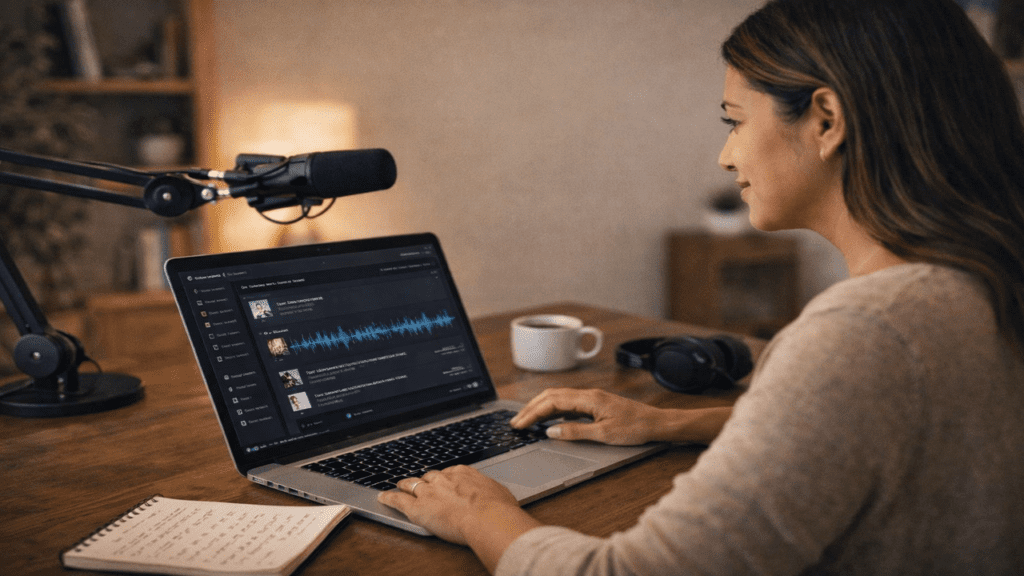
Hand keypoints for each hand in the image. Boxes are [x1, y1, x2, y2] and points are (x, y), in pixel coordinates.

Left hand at [378, 467, 540, 570]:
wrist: (487, 517)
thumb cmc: (498, 508)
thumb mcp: (500, 493)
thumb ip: (491, 493)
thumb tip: (496, 496)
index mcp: (463, 473)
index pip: (449, 473)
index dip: (444, 479)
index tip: (444, 482)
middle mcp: (444, 478)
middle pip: (429, 476)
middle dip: (424, 480)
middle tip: (420, 483)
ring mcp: (429, 491)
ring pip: (411, 484)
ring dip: (405, 485)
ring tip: (399, 486)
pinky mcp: (417, 507)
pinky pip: (398, 500)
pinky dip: (389, 498)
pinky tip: (382, 497)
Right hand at [509, 388, 664, 444]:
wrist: (657, 423)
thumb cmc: (635, 428)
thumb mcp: (604, 435)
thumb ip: (575, 432)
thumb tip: (550, 432)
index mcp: (588, 399)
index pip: (551, 402)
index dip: (532, 413)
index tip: (519, 424)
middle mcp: (587, 394)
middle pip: (551, 396)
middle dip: (531, 408)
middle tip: (516, 422)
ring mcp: (591, 398)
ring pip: (558, 398)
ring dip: (540, 408)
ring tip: (527, 420)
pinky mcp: (595, 404)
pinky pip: (568, 403)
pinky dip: (552, 410)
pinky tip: (548, 419)